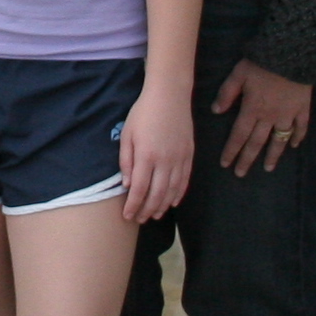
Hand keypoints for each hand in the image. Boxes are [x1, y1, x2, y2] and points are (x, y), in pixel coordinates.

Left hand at [117, 84, 193, 222]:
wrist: (170, 95)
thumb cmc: (143, 112)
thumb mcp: (127, 134)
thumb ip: (126, 160)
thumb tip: (127, 185)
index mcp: (146, 155)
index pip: (139, 189)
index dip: (133, 205)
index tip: (128, 216)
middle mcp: (164, 161)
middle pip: (156, 194)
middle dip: (147, 210)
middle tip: (140, 220)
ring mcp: (179, 158)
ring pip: (172, 190)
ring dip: (162, 206)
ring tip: (154, 215)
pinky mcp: (189, 155)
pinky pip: (184, 180)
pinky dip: (178, 194)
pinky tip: (172, 202)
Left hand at [212, 61, 315, 178]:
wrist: (292, 53)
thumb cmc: (261, 62)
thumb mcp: (238, 74)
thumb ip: (227, 93)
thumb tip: (216, 111)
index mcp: (252, 109)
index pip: (239, 135)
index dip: (232, 150)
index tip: (226, 164)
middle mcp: (269, 116)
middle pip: (257, 142)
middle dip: (247, 159)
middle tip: (241, 174)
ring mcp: (288, 114)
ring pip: (279, 140)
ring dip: (273, 155)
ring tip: (268, 168)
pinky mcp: (303, 108)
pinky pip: (301, 127)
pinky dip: (298, 137)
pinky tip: (294, 146)